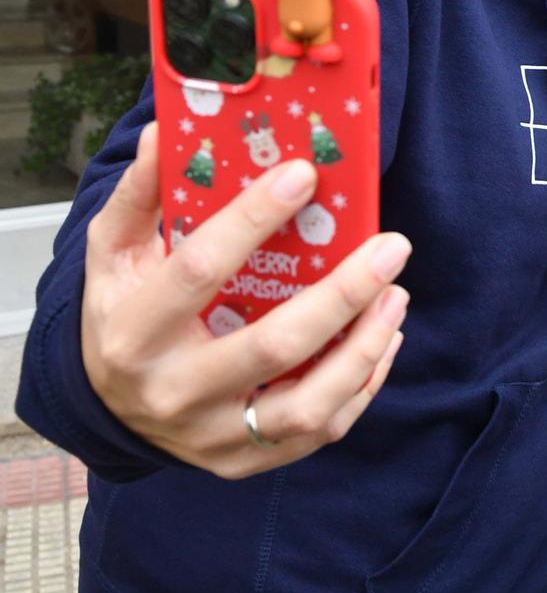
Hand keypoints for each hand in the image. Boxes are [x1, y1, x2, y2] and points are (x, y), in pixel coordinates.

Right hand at [81, 122, 410, 476]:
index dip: (252, 221)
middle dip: (342, 294)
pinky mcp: (243, 461)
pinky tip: (383, 338)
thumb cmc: (121, 313)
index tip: (305, 174)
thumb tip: (168, 131)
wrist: (105, 408)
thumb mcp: (113, 251)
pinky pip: (319, 431)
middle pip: (272, 346)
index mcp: (133, 332)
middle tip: (391, 246)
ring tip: (396, 295)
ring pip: (307, 405)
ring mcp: (211, 436)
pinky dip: (361, 384)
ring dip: (364, 348)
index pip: (198, 271)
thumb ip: (141, 194)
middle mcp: (172, 392)